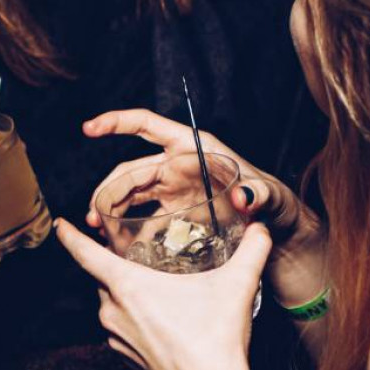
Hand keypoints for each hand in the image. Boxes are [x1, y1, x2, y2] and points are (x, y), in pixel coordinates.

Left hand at [56, 218, 268, 369]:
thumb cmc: (216, 340)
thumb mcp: (236, 286)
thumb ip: (251, 250)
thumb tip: (261, 226)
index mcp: (127, 286)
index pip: (85, 254)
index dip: (70, 236)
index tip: (60, 225)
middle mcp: (112, 310)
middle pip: (104, 278)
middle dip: (118, 266)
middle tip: (141, 258)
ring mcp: (115, 336)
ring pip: (113, 303)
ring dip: (129, 295)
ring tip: (159, 292)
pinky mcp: (123, 357)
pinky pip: (121, 327)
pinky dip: (134, 318)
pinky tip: (162, 320)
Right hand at [82, 109, 324, 304]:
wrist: (279, 234)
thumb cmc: (278, 205)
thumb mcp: (272, 197)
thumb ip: (260, 194)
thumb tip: (244, 196)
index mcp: (193, 148)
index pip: (147, 126)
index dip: (117, 122)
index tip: (89, 128)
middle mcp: (178, 165)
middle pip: (131, 170)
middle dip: (107, 189)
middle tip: (94, 217)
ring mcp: (174, 190)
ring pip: (131, 194)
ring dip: (111, 210)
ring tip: (98, 231)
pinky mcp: (174, 213)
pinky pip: (143, 218)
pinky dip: (128, 230)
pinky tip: (119, 247)